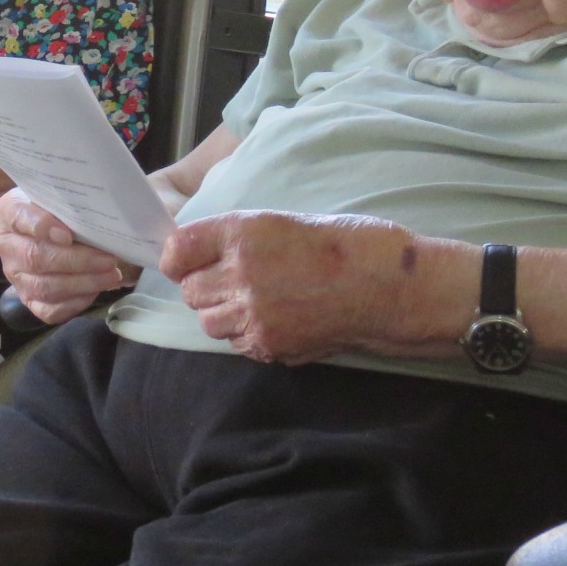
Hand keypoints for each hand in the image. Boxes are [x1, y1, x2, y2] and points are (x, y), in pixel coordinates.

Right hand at [0, 188, 137, 323]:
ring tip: (111, 276)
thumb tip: (96, 212)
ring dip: (82, 283)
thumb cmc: (59, 209)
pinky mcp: (29, 300)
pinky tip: (95, 290)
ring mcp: (16, 276)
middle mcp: (7, 246)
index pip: (20, 217)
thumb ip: (67, 200)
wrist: (53, 229)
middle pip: (36, 258)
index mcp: (10, 212)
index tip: (68, 234)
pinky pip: (49, 310)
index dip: (42, 226)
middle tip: (108, 259)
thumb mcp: (59, 195)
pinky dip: (74, 303)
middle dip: (76, 261)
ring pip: (44, 287)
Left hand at [160, 211, 416, 364]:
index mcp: (243, 233)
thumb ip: (235, 239)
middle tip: (234, 282)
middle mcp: (241, 273)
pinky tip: (277, 319)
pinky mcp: (268, 344)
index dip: (178, 257)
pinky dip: (248, 335)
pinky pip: (236, 343)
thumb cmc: (345, 245)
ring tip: (259, 302)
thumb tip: (196, 256)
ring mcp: (253, 313)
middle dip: (205, 288)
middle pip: (190, 290)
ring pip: (209, 322)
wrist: (389, 286)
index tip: (185, 262)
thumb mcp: (283, 222)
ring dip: (224, 314)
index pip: (178, 249)